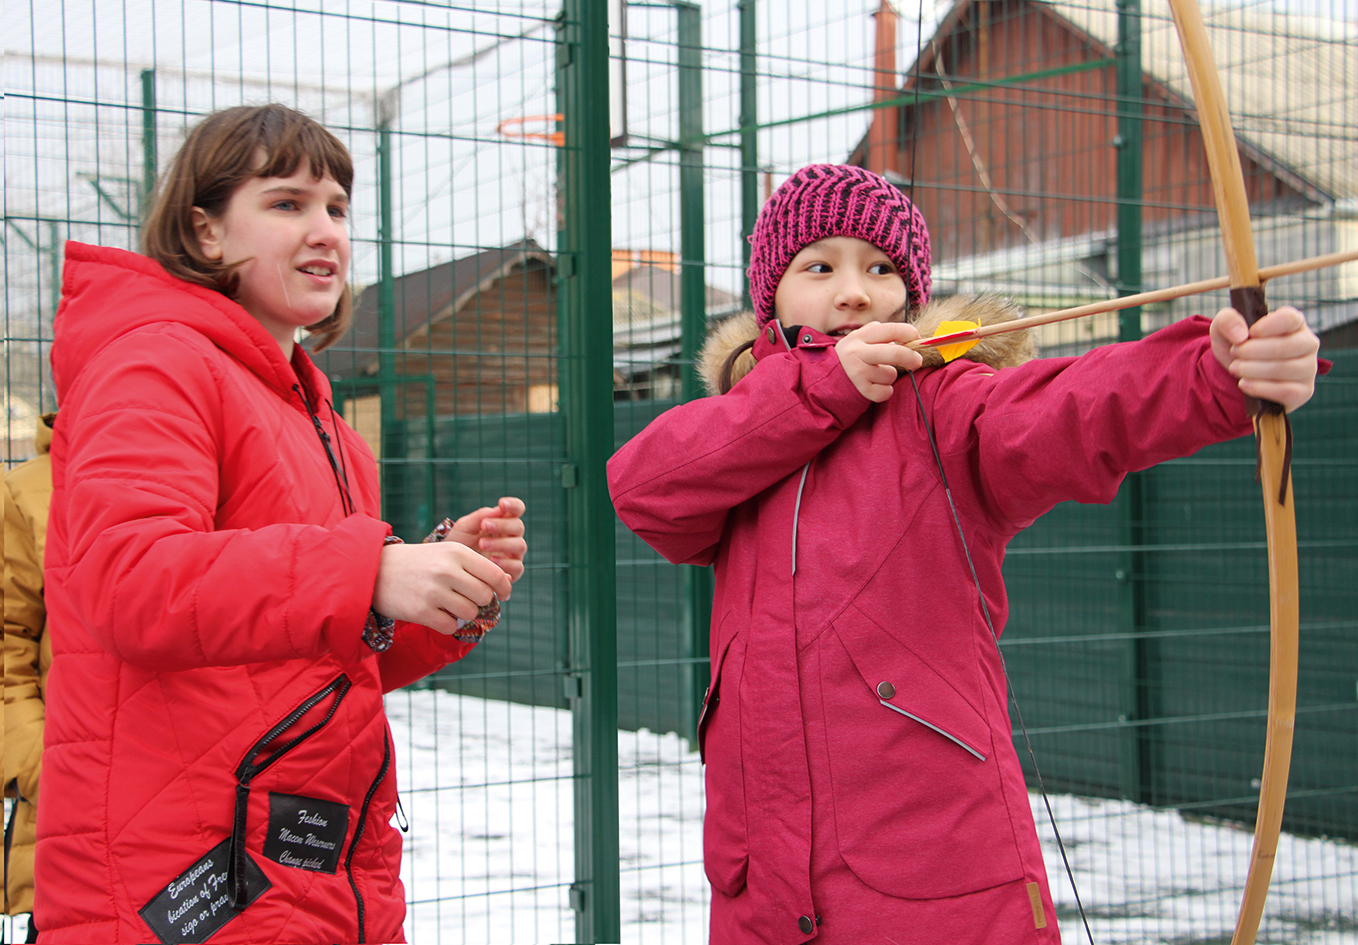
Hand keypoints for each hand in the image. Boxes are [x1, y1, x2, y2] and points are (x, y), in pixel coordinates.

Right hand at [372, 540, 513, 635]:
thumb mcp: (446, 553)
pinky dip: (448, 624)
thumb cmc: (419, 562)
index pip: (495, 574)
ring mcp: (433, 591)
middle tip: (467, 598)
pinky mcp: (421, 611)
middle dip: (480, 601)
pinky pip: (451, 626)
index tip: (504, 594)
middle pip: (485, 596)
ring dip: (464, 613)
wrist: (376, 570)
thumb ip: (475, 566)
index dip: (504, 588)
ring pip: (470, 613)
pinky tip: (436, 613)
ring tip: (449, 605)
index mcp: (456, 552)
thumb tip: (505, 584)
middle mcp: (447, 570)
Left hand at [442, 497, 527, 582]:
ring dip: (502, 543)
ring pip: (520, 545)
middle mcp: (511, 537)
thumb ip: (480, 516)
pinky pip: (517, 567)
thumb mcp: (464, 527)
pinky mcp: (512, 572)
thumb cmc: (459, 543)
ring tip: (482, 544)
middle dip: (502, 525)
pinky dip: (505, 563)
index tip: (502, 503)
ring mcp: (513, 554)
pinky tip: (490, 561)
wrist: (451, 567)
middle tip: (484, 526)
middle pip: (519, 526)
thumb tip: (498, 509)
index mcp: (502, 522)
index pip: (517, 509)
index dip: (514, 505)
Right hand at [835, 321, 924, 401]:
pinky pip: (885, 392)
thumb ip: (885, 337)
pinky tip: (875, 386)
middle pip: (896, 353)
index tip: (917, 339)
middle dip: (912, 358)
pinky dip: (884, 392)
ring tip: (878, 375)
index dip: (910, 334)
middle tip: (916, 362)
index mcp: (861, 335)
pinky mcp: (858, 388)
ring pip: (891, 374)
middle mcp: (856, 351)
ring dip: (890, 377)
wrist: (827, 378)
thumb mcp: (863, 340)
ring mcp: (856, 371)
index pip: (892, 329)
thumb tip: (915, 340)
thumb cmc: (856, 358)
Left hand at [1210, 305, 1318, 412]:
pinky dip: (1260, 388)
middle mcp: (1307, 343)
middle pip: (1286, 346)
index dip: (1268, 326)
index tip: (1249, 334)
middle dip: (1253, 351)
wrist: (1235, 374)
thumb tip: (1240, 335)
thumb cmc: (1237, 344)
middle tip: (1235, 353)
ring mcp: (1309, 368)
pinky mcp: (1303, 391)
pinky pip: (1286, 391)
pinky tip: (1243, 383)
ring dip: (1253, 370)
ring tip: (1235, 368)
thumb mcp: (1224, 328)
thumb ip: (1228, 321)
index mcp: (1294, 322)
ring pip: (1285, 369)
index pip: (1290, 319)